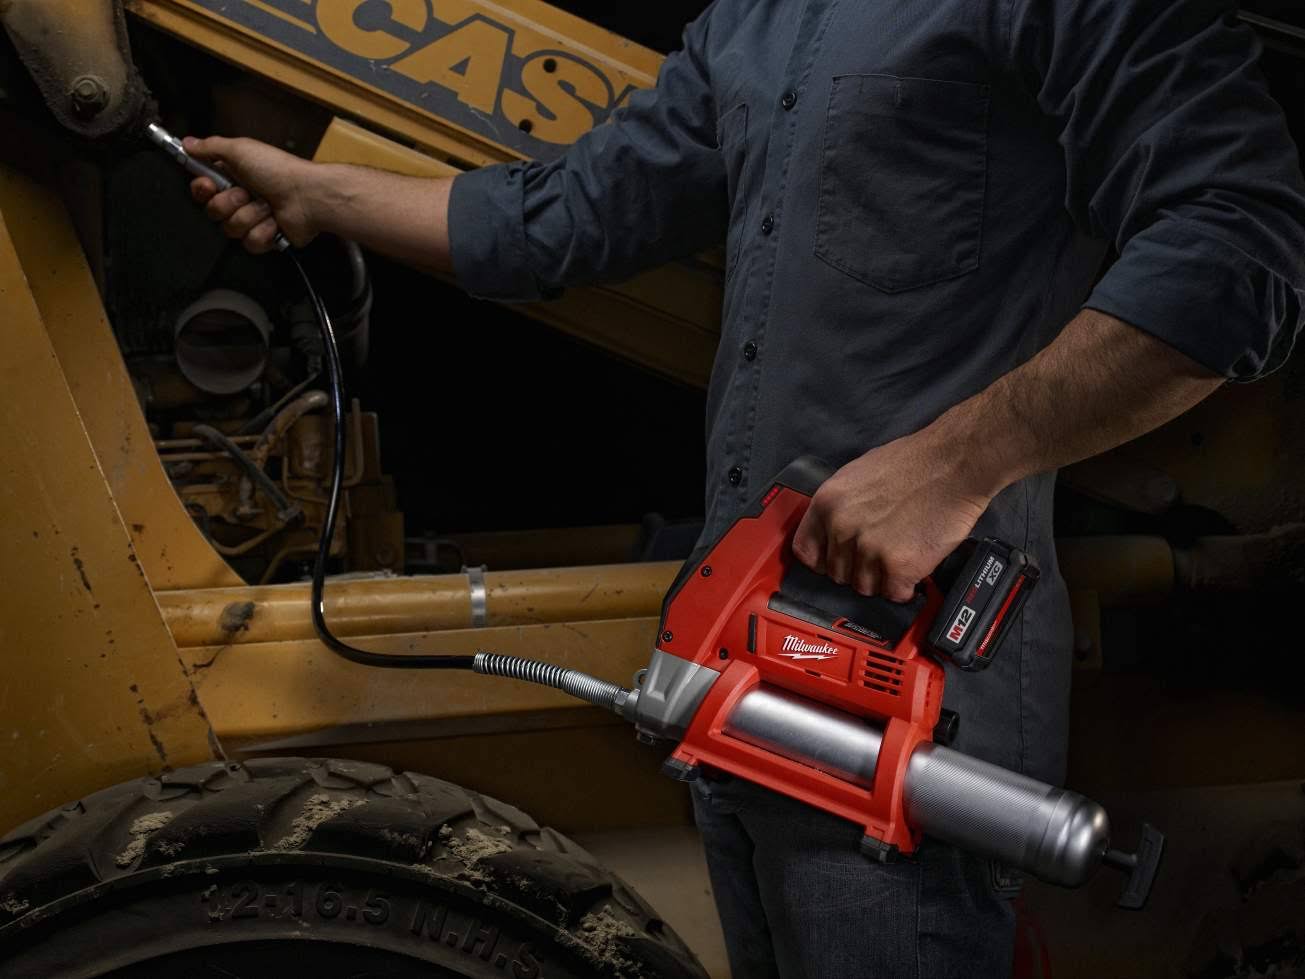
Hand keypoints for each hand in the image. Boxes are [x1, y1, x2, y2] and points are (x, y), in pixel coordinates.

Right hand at [184, 136, 317, 252]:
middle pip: (213, 212)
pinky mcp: (266, 238)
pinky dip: (263, 231)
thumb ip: (211, 147)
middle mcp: (241, 199)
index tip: (208, 186)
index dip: (202, 190)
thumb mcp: (240, 149)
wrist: (307, 196)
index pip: (202, 190)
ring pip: (231, 229)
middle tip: (247, 193)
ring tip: (267, 206)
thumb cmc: (277, 170)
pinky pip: (250, 243)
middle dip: (229, 203)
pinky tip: (275, 221)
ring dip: (250, 216)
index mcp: (232, 177)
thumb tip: (188, 143)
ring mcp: (253, 220)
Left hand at [791, 431, 993, 600]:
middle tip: (881, 554)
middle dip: (858, 568)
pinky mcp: (898, 566)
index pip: (805, 551)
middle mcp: (842, 528)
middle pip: (838, 573)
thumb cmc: (913, 463)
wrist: (953, 464)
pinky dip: (906, 586)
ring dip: (883, 579)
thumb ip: (840, 507)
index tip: (835, 562)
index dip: (822, 560)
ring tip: (901, 555)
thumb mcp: (857, 475)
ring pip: (865, 587)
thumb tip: (833, 530)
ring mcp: (869, 549)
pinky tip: (914, 567)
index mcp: (827, 503)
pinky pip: (894, 593)